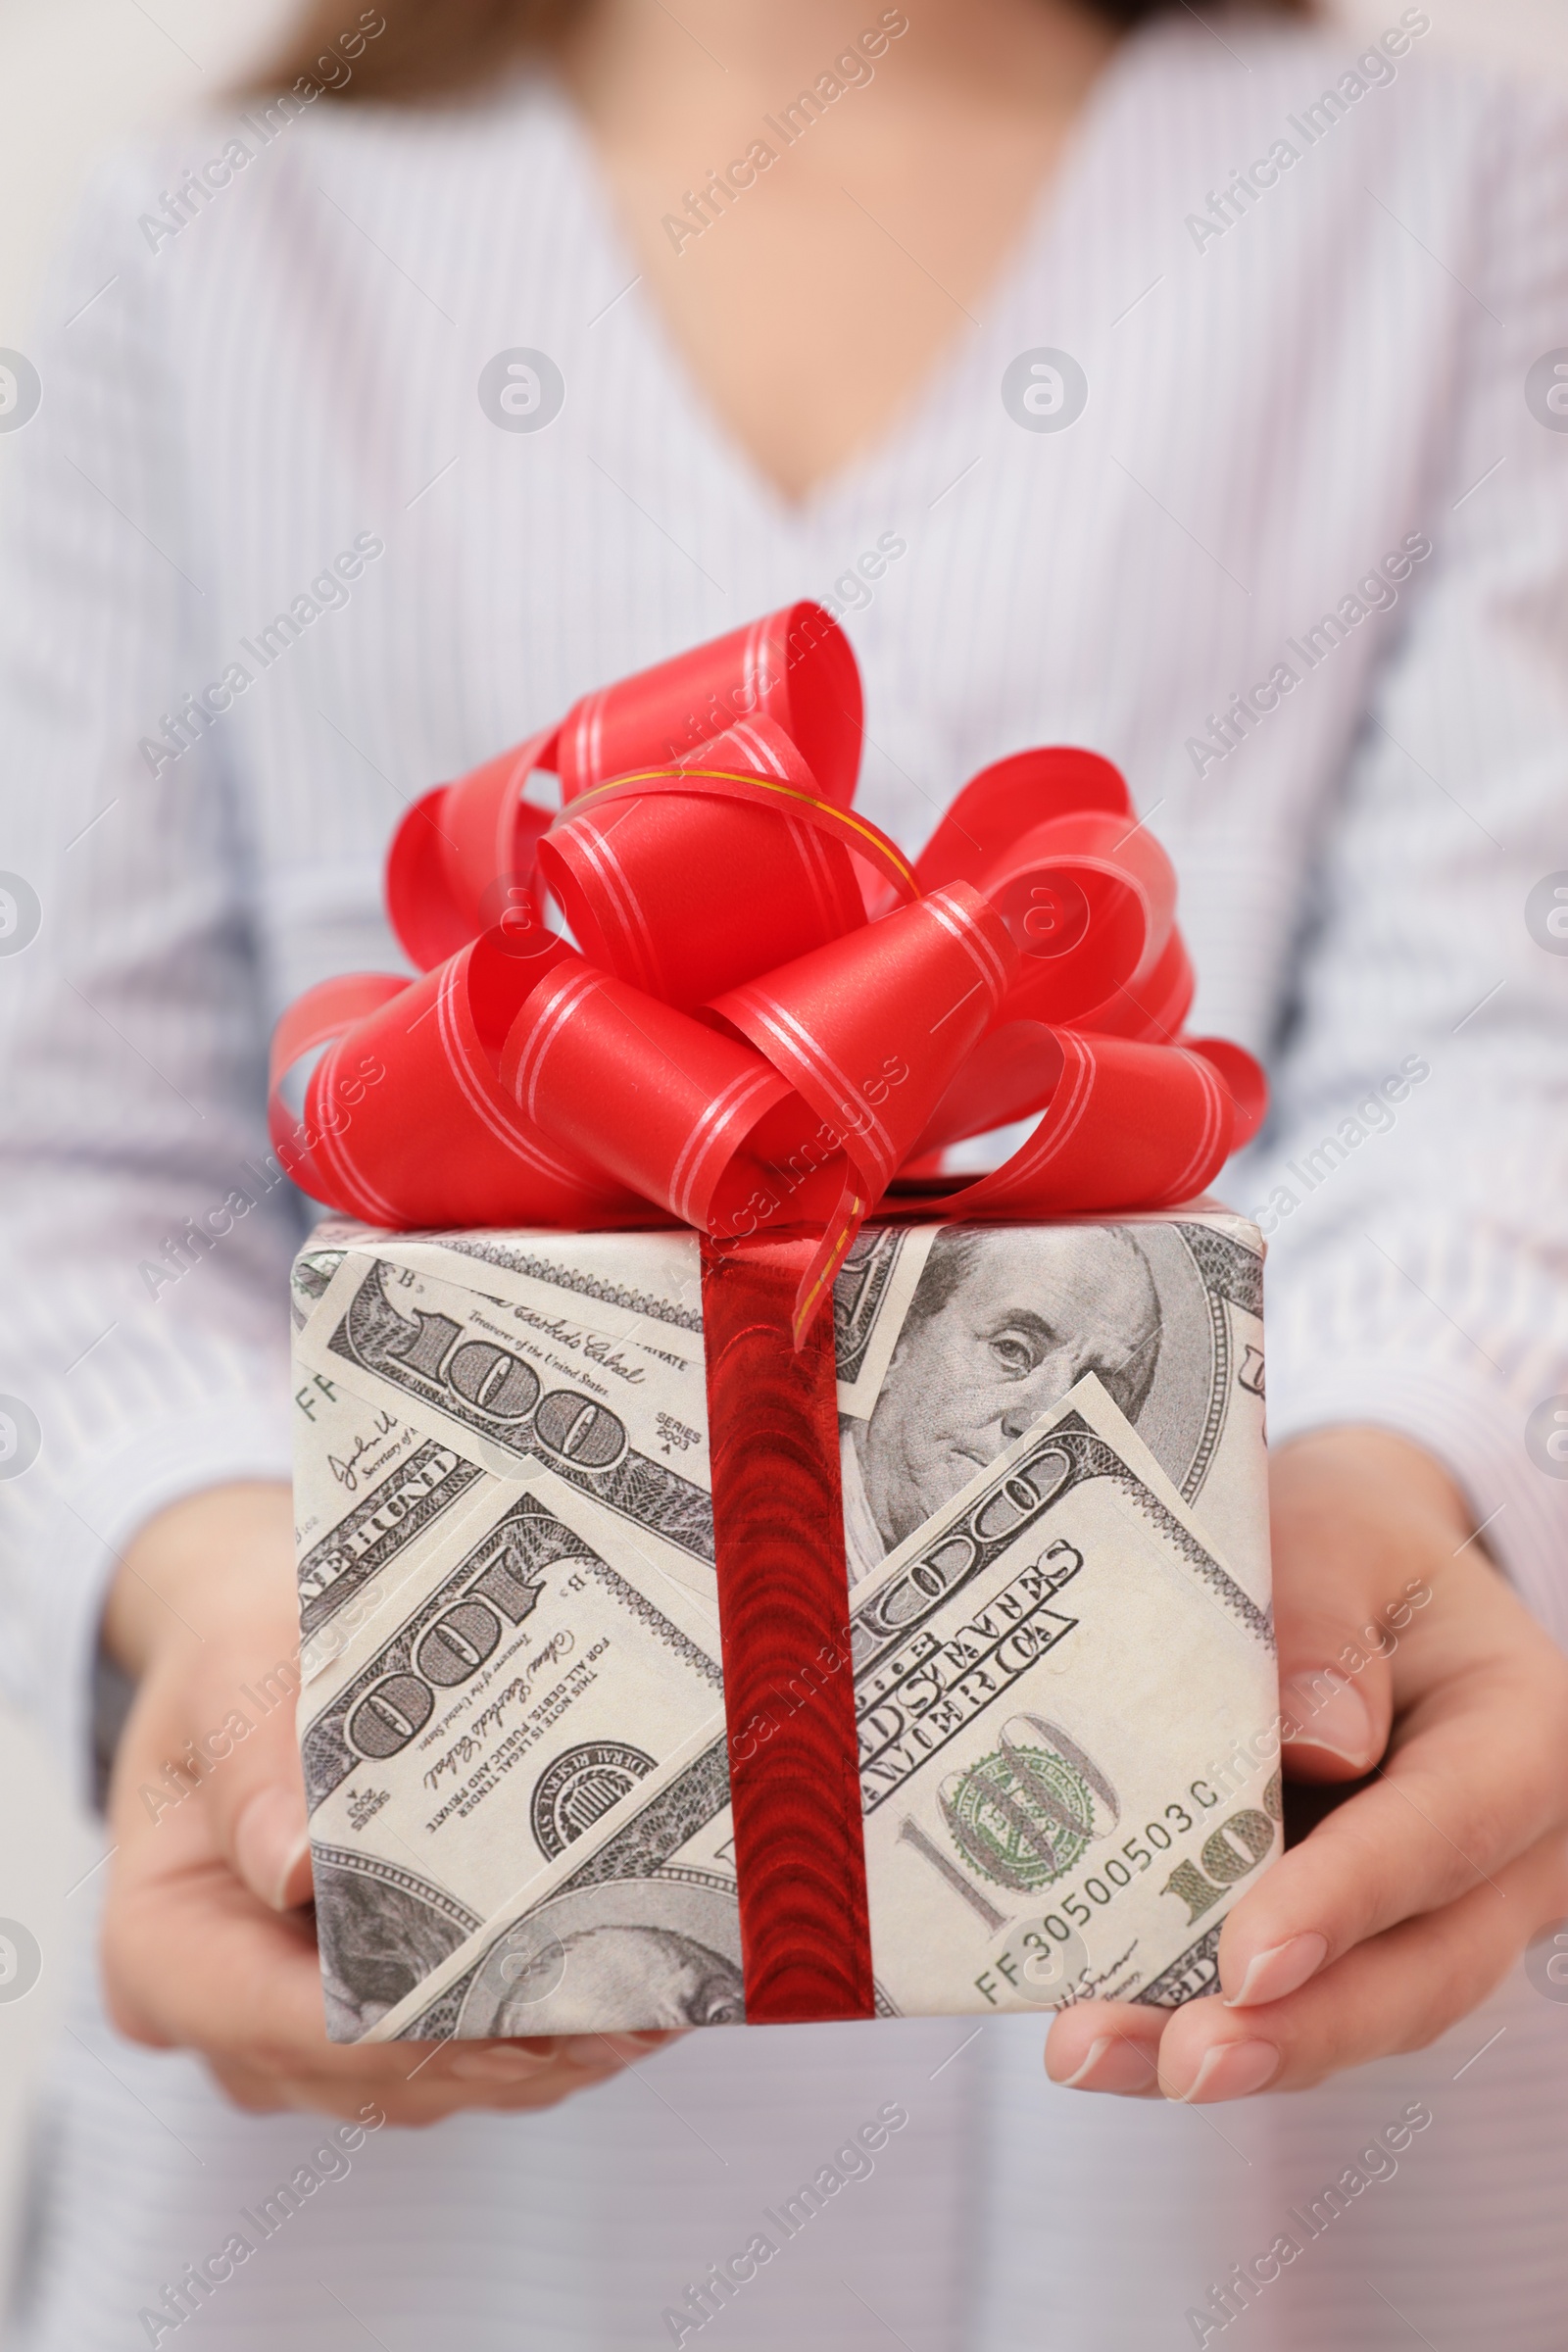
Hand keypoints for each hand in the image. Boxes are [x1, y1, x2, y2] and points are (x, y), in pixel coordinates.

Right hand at [101, 1482, 677, 2121]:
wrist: (252, 1646)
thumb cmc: (236, 1651)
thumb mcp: (231, 1667)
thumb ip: (254, 1757)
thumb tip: (293, 1866)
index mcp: (165, 1944)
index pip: (286, 2026)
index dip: (409, 2031)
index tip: (522, 2008)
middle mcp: (225, 2012)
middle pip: (371, 2071)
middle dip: (501, 2044)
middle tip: (626, 2005)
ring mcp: (296, 2029)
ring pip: (425, 2081)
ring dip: (536, 2050)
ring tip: (651, 1998)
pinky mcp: (364, 2013)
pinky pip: (448, 2048)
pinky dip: (534, 2025)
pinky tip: (626, 1986)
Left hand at [1044, 1426, 1567, 2101]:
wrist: (1344, 1561)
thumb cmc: (1342, 1538)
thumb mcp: (1335, 1526)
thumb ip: (1321, 1612)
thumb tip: (1315, 1740)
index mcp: (1523, 1730)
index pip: (1454, 1825)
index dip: (1354, 1897)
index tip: (1251, 1957)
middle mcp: (1504, 1846)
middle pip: (1423, 1965)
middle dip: (1298, 2025)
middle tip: (1184, 2058)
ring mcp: (1433, 1909)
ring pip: (1353, 2008)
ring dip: (1228, 2044)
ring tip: (1098, 2052)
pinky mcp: (1351, 1939)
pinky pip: (1290, 1998)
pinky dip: (1191, 2017)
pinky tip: (1098, 2027)